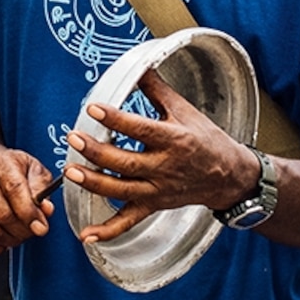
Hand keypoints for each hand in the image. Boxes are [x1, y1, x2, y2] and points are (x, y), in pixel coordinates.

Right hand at [0, 147, 55, 253]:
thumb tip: (46, 210)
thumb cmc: (12, 170)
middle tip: (32, 230)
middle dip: (24, 230)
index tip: (41, 228)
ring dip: (11, 240)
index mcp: (1, 164)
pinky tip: (2, 240)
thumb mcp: (33, 169)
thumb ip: (43, 189)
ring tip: (18, 233)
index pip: (14, 190)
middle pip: (4, 216)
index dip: (29, 214)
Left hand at [66, 74, 259, 243]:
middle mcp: (164, 167)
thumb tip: (138, 66)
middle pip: (125, 163)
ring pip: (121, 190)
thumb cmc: (206, 140)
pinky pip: (128, 221)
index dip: (115, 119)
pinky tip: (86, 234)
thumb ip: (157, 90)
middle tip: (73, 137)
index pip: (139, 129)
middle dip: (96, 152)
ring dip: (94, 183)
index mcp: (173, 140)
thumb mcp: (185, 111)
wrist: (229, 177)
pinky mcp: (153, 205)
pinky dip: (107, 230)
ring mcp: (158, 190)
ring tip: (70, 172)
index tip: (93, 109)